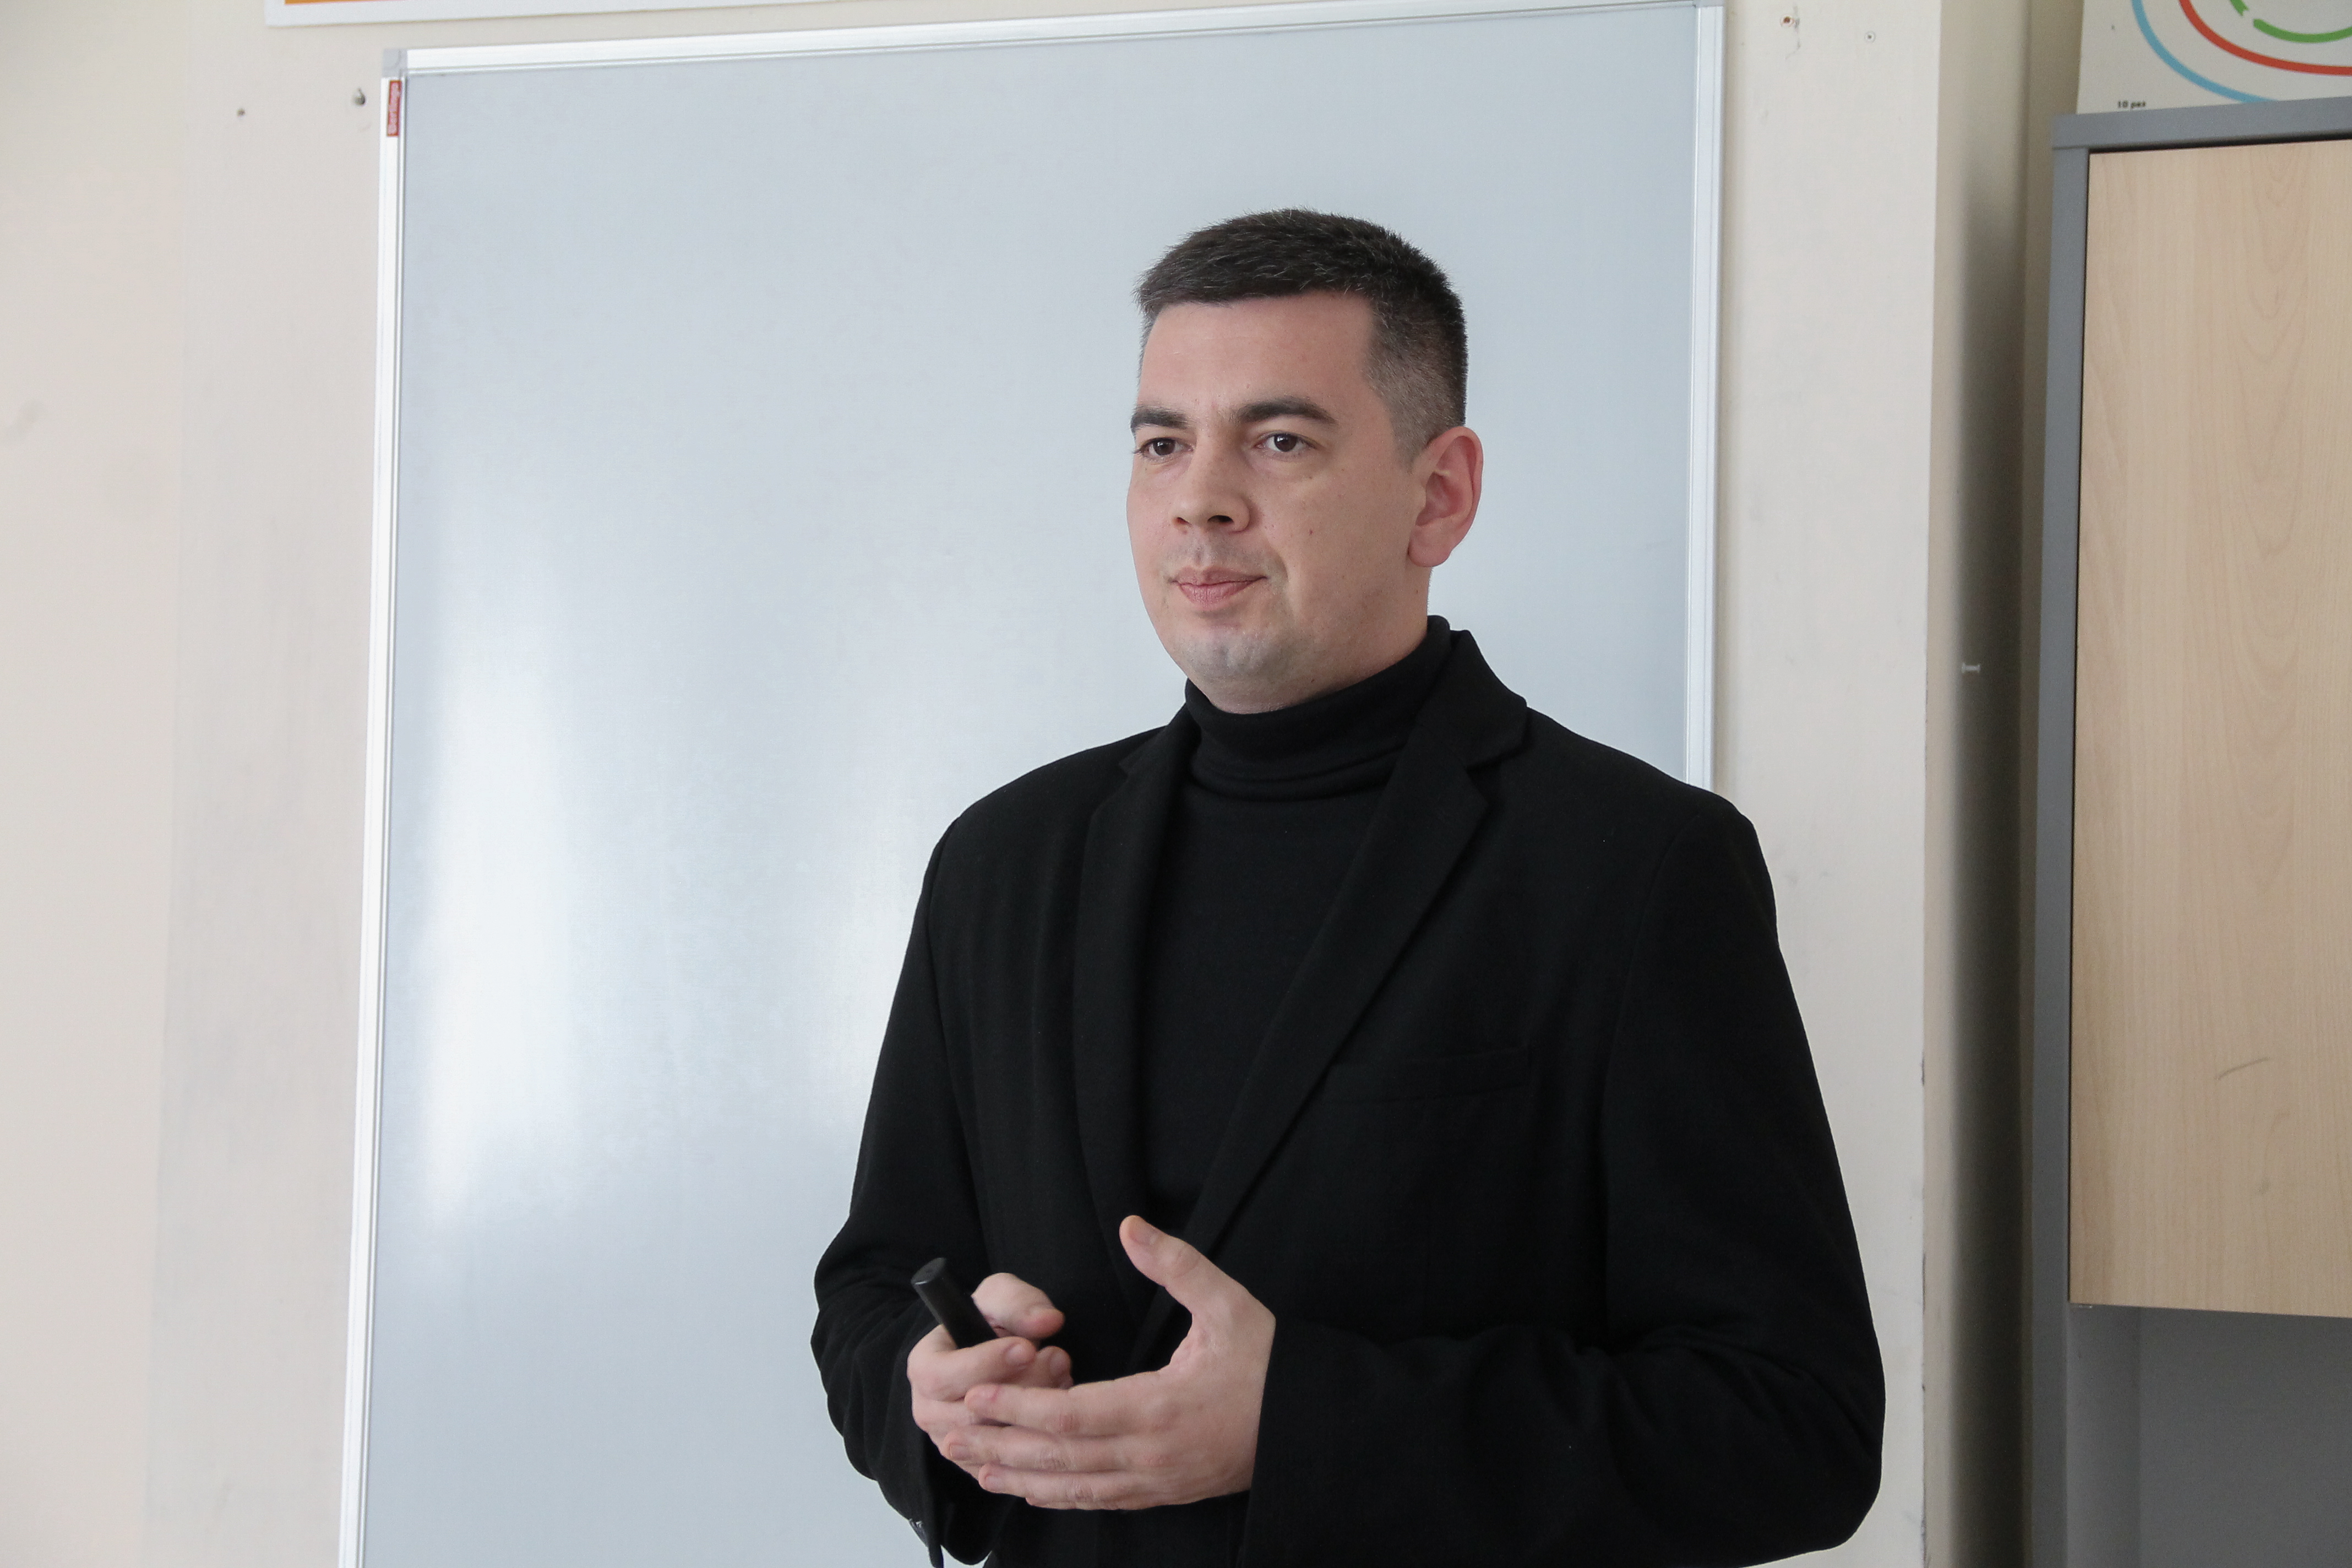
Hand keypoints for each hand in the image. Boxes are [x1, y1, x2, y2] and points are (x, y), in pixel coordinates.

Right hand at [909, 1272, 1073, 1478]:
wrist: (996, 1354)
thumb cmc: (992, 1323)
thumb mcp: (1000, 1298)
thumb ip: (1018, 1303)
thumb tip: (1047, 1321)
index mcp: (924, 1367)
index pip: (940, 1376)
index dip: (984, 1363)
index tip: (1027, 1347)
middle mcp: (929, 1411)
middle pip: (968, 1415)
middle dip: (1019, 1388)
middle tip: (1058, 1357)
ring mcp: (953, 1442)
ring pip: (991, 1443)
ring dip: (1033, 1414)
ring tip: (1063, 1378)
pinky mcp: (978, 1463)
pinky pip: (1007, 1466)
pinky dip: (1036, 1440)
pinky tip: (1058, 1409)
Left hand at [942, 1216, 1272, 1509]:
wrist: (1310, 1427)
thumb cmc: (1269, 1364)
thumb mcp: (1228, 1304)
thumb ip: (1175, 1265)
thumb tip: (1131, 1227)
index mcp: (1159, 1408)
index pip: (1072, 1414)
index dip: (1018, 1408)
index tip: (976, 1394)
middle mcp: (1150, 1455)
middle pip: (1060, 1458)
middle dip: (1001, 1446)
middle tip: (951, 1434)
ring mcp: (1156, 1482)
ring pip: (1073, 1488)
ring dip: (1019, 1478)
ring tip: (974, 1466)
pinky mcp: (1163, 1493)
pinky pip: (1098, 1501)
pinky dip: (1057, 1496)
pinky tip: (1030, 1488)